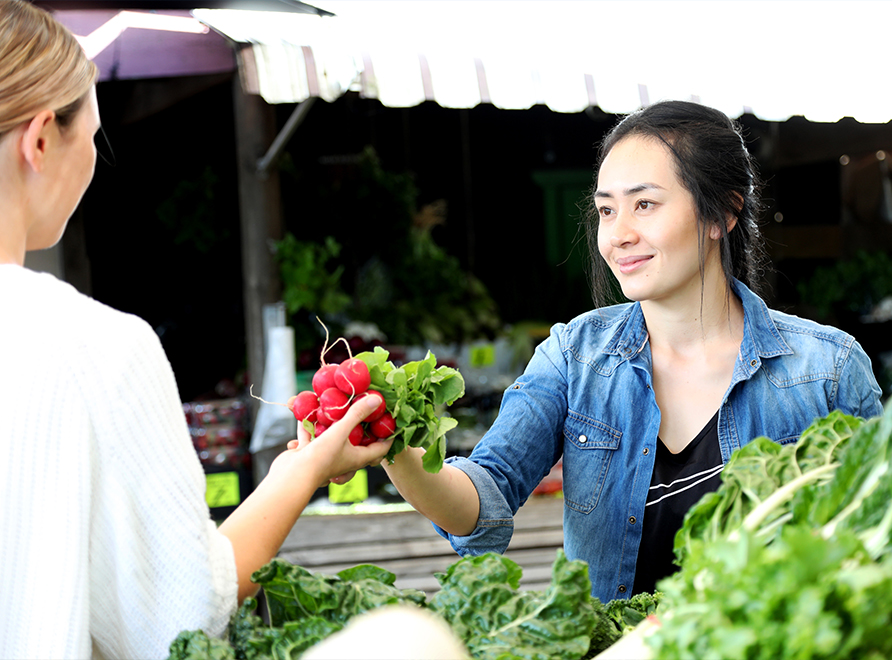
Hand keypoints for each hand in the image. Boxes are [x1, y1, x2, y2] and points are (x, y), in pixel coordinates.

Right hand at [271, 395, 392, 487]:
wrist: (291, 477)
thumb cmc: (321, 458)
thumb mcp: (342, 431)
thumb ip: (357, 414)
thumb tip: (377, 400)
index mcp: (357, 458)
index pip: (380, 449)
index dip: (388, 437)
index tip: (393, 423)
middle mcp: (343, 458)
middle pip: (357, 442)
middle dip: (361, 427)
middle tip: (366, 410)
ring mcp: (326, 456)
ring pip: (331, 436)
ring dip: (331, 423)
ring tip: (335, 408)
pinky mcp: (309, 453)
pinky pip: (311, 436)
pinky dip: (309, 425)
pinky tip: (305, 412)